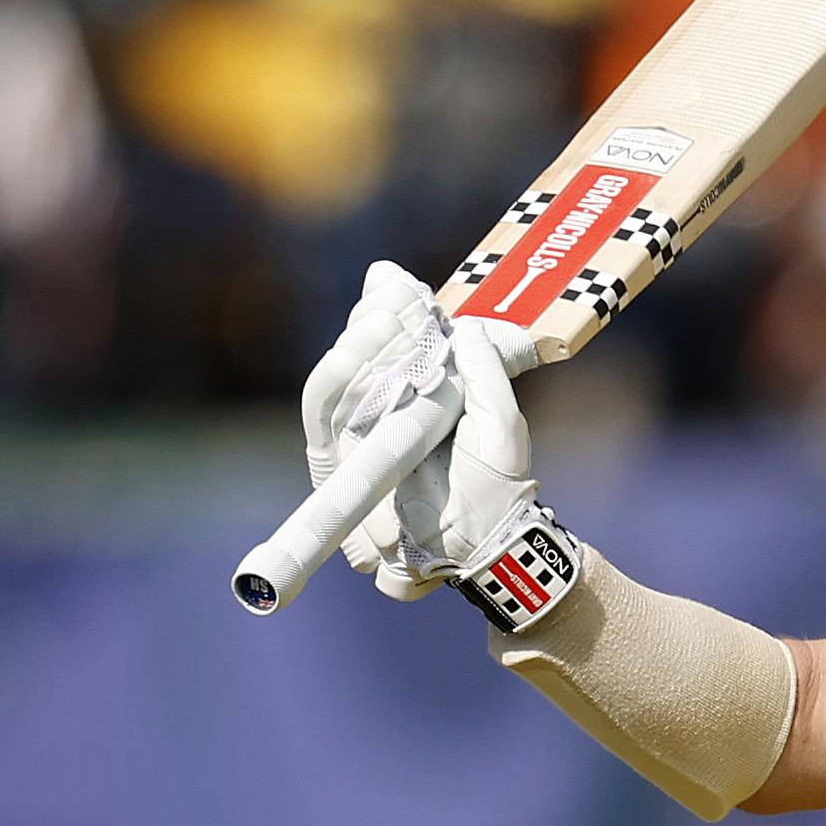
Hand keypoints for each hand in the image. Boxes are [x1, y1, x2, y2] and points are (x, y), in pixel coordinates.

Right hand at [300, 262, 541, 599]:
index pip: (395, 335)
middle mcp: (386, 404)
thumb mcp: (502, 419)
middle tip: (393, 297)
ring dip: (355, 339)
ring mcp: (361, 429)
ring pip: (340, 370)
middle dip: (373, 315)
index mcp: (423, 389)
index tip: (401, 285)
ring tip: (382, 319)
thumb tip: (464, 324)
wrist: (480, 541)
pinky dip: (333, 377)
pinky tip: (352, 353)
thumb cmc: (496, 484)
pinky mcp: (340, 457)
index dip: (392, 305)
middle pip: (361, 345)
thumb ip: (486, 370)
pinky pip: (323, 410)